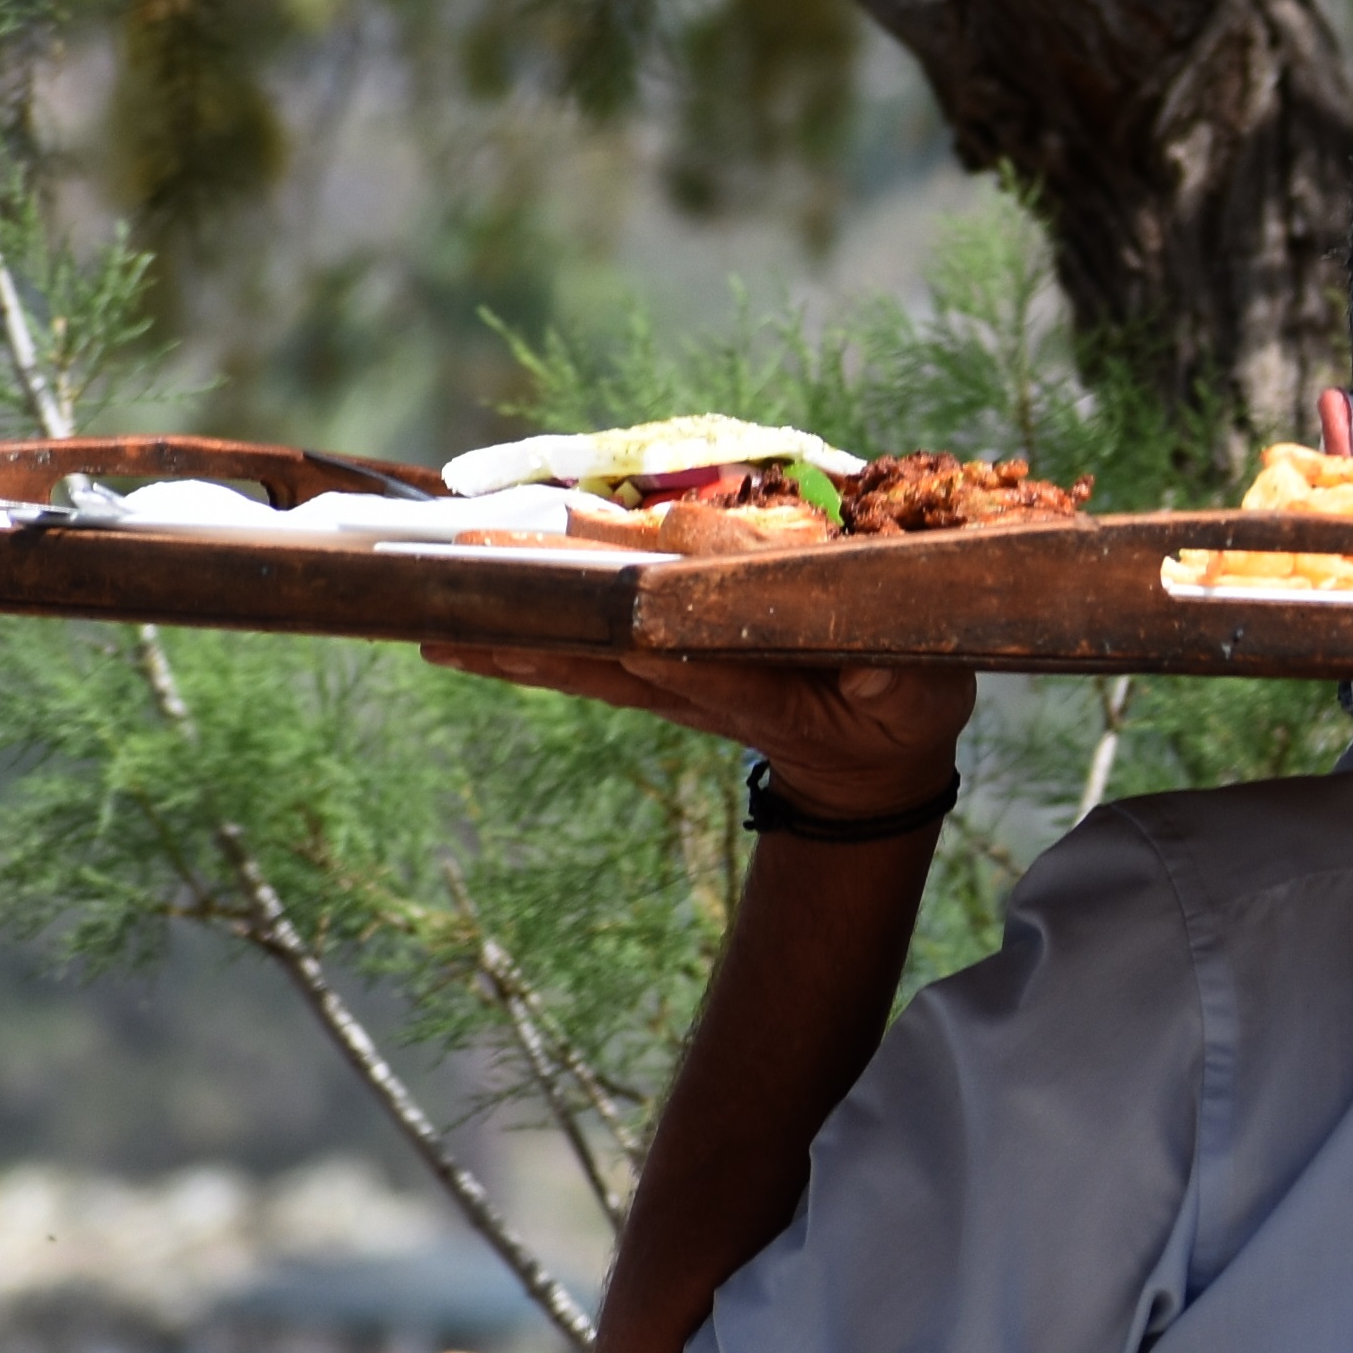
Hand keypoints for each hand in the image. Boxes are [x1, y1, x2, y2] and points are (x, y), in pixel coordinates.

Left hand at [420, 644, 975, 823]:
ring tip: (437, 630)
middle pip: (615, 656)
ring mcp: (672, 687)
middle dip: (548, 628)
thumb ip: (897, 675)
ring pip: (583, 663)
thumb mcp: (915, 689)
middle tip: (470, 596)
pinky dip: (522, 651)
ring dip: (515, 646)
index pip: (710, 664)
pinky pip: (579, 663)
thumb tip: (880, 668)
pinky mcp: (654, 682)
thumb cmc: (901, 702)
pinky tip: (456, 641)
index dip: (665, 646)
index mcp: (772, 689)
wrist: (871, 756)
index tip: (617, 628)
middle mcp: (705, 688)